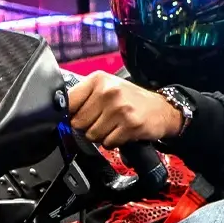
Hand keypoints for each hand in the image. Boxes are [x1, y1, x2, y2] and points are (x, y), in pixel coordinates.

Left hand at [66, 71, 181, 146]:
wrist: (163, 109)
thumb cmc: (131, 100)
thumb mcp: (106, 88)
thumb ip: (84, 97)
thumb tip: (59, 113)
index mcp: (98, 79)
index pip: (68, 102)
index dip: (71, 114)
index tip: (78, 115)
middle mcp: (108, 91)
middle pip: (78, 123)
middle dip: (88, 127)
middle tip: (103, 121)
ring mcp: (119, 108)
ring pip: (92, 135)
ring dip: (101, 136)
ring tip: (113, 126)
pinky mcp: (130, 125)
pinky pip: (107, 143)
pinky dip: (113, 142)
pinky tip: (122, 132)